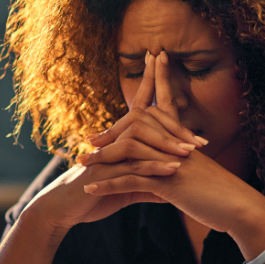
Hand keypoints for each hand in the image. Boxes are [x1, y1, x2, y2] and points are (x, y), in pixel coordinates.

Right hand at [24, 52, 196, 231]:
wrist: (65, 208)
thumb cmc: (96, 194)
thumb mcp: (130, 186)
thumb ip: (152, 178)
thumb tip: (175, 176)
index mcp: (122, 139)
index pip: (139, 104)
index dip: (149, 79)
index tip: (159, 54)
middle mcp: (114, 139)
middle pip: (145, 119)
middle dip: (173, 124)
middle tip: (199, 139)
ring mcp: (107, 153)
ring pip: (140, 140)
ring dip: (167, 147)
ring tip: (191, 156)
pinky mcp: (103, 170)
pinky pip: (132, 165)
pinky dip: (153, 167)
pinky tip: (172, 171)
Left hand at [80, 52, 264, 234]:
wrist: (241, 207)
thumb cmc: (225, 194)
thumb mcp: (204, 173)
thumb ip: (188, 164)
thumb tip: (180, 160)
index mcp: (185, 141)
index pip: (169, 103)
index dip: (160, 80)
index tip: (154, 59)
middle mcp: (176, 146)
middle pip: (138, 125)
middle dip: (112, 131)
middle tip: (89, 138)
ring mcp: (171, 163)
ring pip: (129, 152)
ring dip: (102, 158)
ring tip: (81, 164)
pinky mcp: (168, 183)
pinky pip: (131, 181)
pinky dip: (108, 184)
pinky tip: (90, 188)